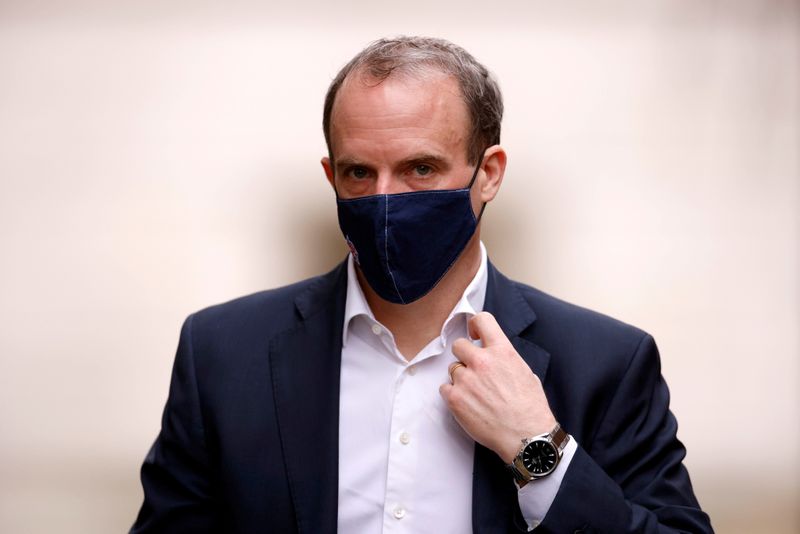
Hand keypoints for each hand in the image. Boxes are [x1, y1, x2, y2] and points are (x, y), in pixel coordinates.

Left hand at [439, 312, 556, 463]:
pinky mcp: (455, 398)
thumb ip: (504, 359)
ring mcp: (466, 380)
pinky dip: (453, 395)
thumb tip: (493, 354)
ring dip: (461, 378)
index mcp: (502, 352)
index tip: (474, 334)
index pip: (482, 320)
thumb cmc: (530, 409)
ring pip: (453, 369)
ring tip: (476, 394)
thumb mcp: (525, 373)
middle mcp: (482, 362)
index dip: (475, 325)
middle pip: (459, 345)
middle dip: (465, 356)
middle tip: (473, 370)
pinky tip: (469, 404)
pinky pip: (445, 388)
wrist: (526, 438)